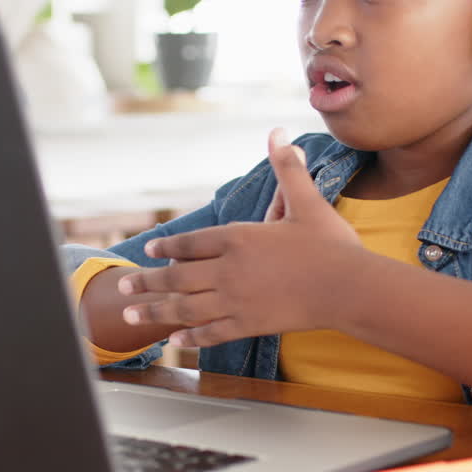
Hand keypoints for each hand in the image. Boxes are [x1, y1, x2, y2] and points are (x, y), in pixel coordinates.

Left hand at [116, 127, 362, 346]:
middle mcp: (228, 269)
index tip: (149, 251)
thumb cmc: (330, 244)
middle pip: (176, 277)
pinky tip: (176, 339)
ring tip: (130, 316)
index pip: (191, 242)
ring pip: (184, 307)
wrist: (349, 287)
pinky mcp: (249, 325)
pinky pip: (211, 332)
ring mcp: (236, 300)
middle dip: (146, 282)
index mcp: (238, 237)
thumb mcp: (306, 201)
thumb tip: (279, 132)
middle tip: (123, 286)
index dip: (166, 248)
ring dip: (154, 312)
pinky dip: (190, 336)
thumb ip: (287, 169)